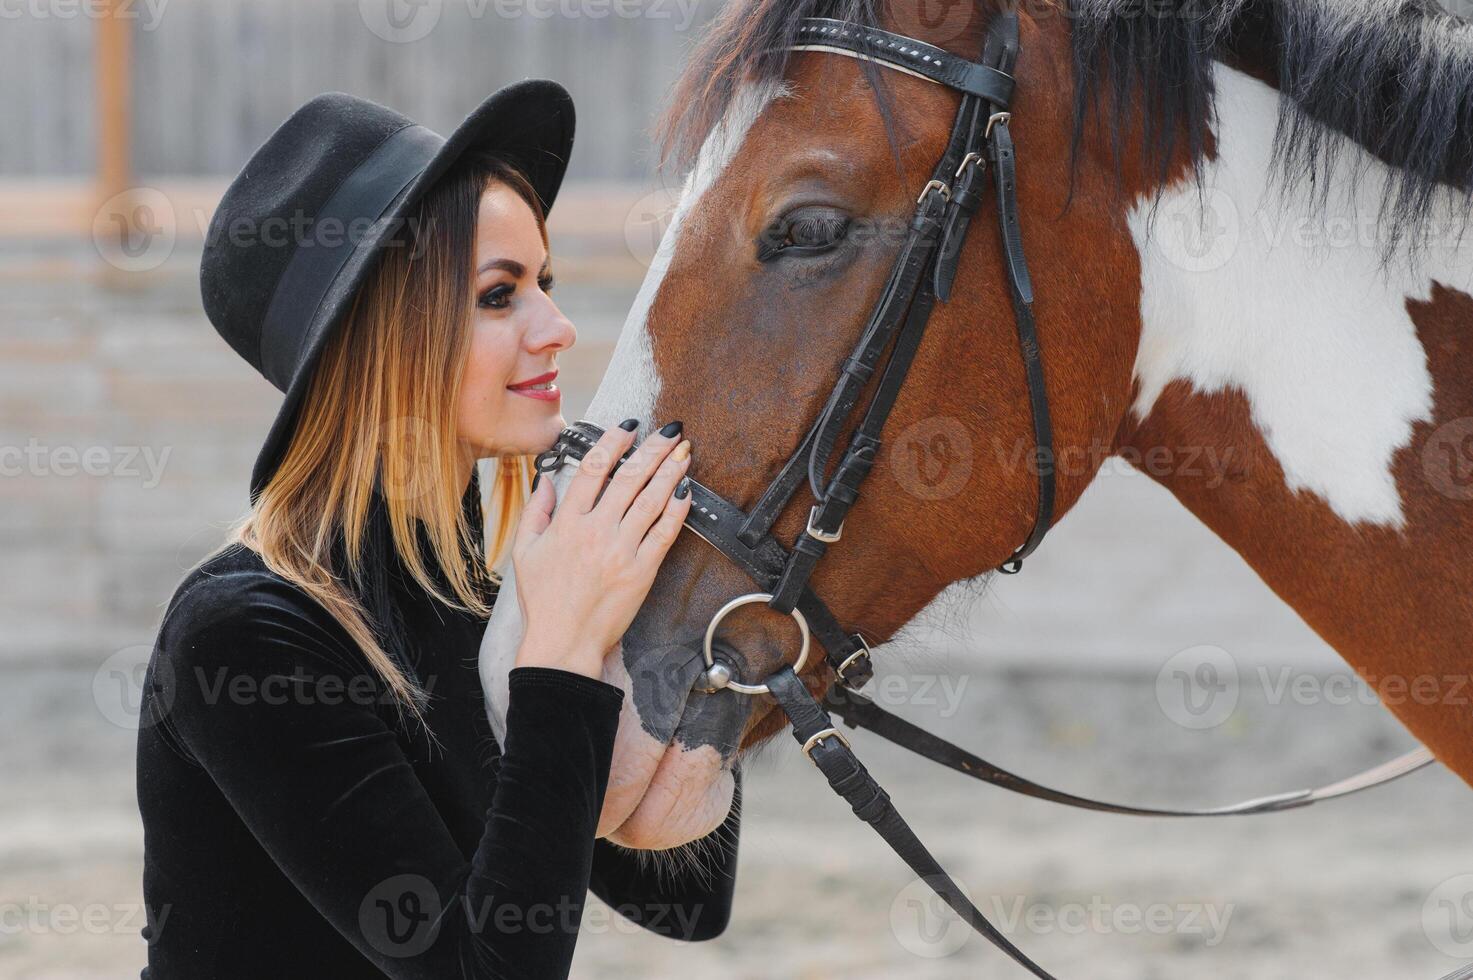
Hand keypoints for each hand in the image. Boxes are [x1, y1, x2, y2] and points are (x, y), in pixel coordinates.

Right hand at [511, 420, 692, 678]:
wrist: (564, 643)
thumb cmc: (543, 601)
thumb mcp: (525, 552)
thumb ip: (535, 512)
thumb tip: (545, 479)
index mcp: (566, 523)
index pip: (592, 470)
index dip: (613, 444)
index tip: (629, 428)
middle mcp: (595, 531)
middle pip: (629, 478)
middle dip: (653, 450)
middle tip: (670, 430)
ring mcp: (620, 550)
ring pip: (651, 500)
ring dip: (670, 472)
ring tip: (684, 451)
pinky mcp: (641, 571)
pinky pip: (664, 533)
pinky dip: (677, 510)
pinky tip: (686, 490)